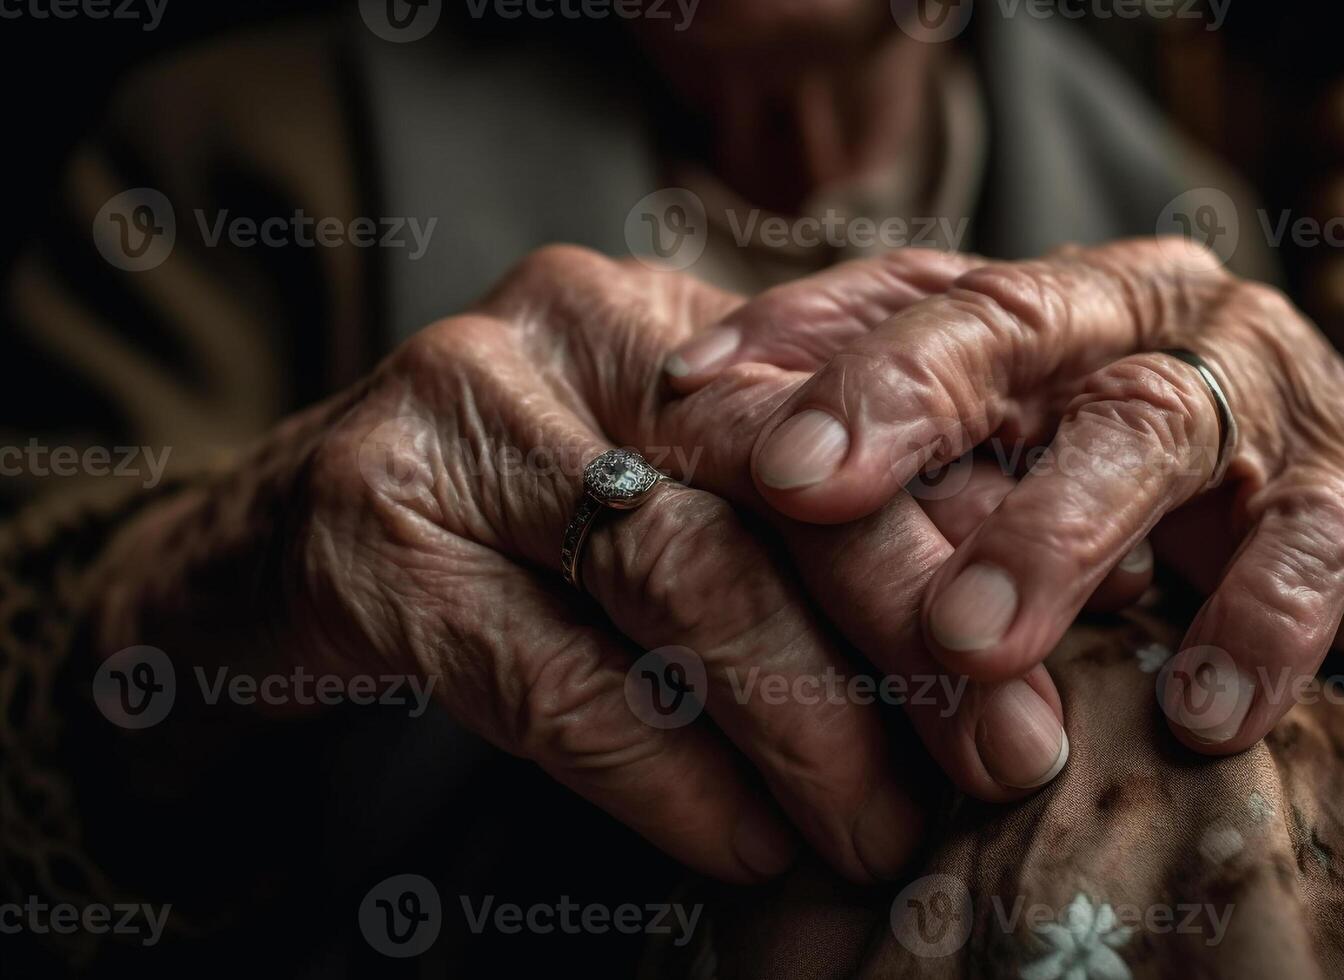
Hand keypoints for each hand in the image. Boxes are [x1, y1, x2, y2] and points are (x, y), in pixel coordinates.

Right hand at [93, 246, 1101, 886]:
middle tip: (1000, 766)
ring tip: (875, 838)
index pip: (858, 413)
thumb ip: (814, 528)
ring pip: (684, 575)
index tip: (1043, 684)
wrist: (264, 548)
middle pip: (782, 483)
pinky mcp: (365, 534)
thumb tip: (1016, 641)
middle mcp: (567, 331)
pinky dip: (670, 779)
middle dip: (908, 636)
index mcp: (672, 312)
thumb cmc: (519, 537)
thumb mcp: (671, 494)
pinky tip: (744, 846)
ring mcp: (456, 419)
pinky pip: (555, 677)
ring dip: (805, 730)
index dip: (962, 548)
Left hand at [663, 240, 1343, 753]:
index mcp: (1054, 298)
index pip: (910, 289)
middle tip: (800, 491)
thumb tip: (715, 451)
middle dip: (901, 401)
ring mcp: (1259, 384)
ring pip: (1148, 428)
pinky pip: (1309, 543)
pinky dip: (1254, 626)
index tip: (692, 404)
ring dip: (1054, 534)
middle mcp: (1147, 310)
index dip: (801, 339)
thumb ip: (911, 452)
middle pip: (1014, 324)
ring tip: (971, 643)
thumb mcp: (1023, 452)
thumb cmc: (1150, 483)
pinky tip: (1198, 714)